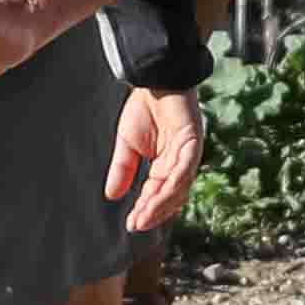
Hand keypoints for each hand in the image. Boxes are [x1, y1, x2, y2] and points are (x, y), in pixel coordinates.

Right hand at [110, 87, 203, 234]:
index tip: (131, 224)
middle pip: (170, 195)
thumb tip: (111, 196)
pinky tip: (155, 200)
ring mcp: (189, 154)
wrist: (154, 79)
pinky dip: (170, 188)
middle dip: (153, 212)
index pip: (156, 192)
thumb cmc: (144, 108)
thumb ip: (123, 170)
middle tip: (137, 225)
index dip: (144, 209)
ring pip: (178, 188)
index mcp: (166, 163)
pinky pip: (183, 172)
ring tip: (143, 218)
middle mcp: (180, 162)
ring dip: (160, 205)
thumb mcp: (127, 144)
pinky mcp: (193, 144)